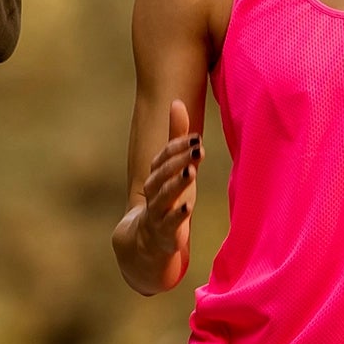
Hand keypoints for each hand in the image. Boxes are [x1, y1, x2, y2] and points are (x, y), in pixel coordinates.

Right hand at [137, 99, 201, 267]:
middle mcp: (153, 191)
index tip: (196, 137)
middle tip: (197, 149)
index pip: (162, 157)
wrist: (146, 241)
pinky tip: (187, 207)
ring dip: (176, 184)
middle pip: (161, 174)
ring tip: (191, 172)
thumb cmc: (165, 199)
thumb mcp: (173, 169)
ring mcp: (156, 213)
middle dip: (178, 161)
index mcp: (156, 174)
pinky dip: (176, 217)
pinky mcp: (164, 234)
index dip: (177, 147)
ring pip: (163, 196)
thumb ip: (176, 139)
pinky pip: (168, 224)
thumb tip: (177, 101)